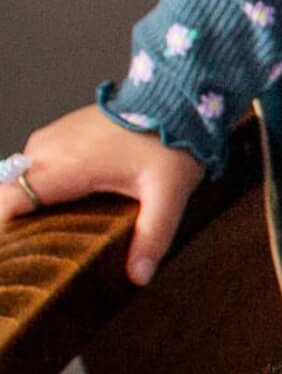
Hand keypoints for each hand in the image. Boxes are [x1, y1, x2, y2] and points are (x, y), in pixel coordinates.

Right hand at [0, 104, 205, 285]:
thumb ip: (152, 236)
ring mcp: (50, 138)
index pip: (7, 203)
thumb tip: (139, 276)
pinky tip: (63, 206)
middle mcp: (47, 150)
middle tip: (39, 254)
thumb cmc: (169, 140)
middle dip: (17, 224)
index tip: (18, 256)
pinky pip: (34, 165)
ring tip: (52, 234)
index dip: (6, 233)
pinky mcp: (59, 133)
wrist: (173, 97)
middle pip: (8, 195)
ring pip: (19, 180)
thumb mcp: (167, 194)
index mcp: (63, 167)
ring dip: (28, 205)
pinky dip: (39, 186)